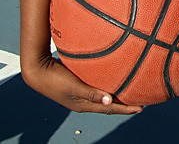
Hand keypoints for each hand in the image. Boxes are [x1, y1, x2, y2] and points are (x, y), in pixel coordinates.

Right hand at [22, 54, 142, 114]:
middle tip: (140, 99)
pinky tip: (112, 77)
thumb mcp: (73, 86)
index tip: (142, 108)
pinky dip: (106, 84)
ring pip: (102, 95)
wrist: (36, 70)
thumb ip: (90, 93)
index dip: (126, 109)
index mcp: (83, 105)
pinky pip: (96, 86)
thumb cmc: (54, 79)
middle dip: (124, 104)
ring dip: (116, 94)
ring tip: (130, 89)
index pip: (109, 109)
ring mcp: (79, 93)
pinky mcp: (76, 83)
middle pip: (108, 104)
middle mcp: (83, 101)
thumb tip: (109, 101)